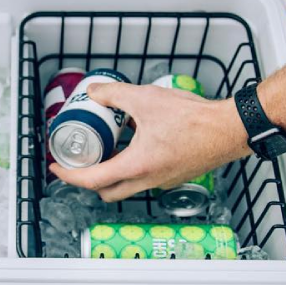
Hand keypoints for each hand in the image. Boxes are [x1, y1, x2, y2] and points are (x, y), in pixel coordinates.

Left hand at [50, 82, 250, 201]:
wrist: (229, 129)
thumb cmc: (194, 119)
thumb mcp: (146, 99)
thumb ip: (116, 96)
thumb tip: (95, 93)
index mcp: (137, 166)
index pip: (92, 180)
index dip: (69, 176)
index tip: (57, 167)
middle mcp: (149, 180)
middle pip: (108, 191)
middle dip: (89, 180)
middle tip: (81, 160)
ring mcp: (163, 180)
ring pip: (128, 185)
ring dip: (113, 170)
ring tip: (107, 145)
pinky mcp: (175, 174)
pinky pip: (146, 176)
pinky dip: (133, 164)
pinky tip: (136, 140)